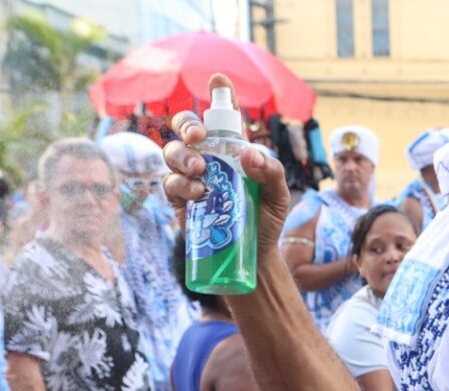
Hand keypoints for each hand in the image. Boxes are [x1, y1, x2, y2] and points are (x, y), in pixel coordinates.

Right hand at [164, 74, 291, 251]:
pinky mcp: (180, 199)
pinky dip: (181, 184)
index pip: (224, 116)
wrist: (253, 254)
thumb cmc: (266, 218)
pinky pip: (170, 183)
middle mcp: (209, 157)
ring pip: (172, 152)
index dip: (219, 94)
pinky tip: (199, 192)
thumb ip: (272, 171)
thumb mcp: (278, 194)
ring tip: (201, 170)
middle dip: (187, 124)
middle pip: (186, 127)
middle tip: (198, 137)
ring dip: (183, 156)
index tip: (218, 79)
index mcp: (234, 149)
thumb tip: (248, 153)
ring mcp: (191, 177)